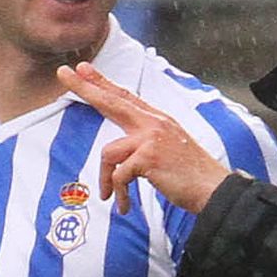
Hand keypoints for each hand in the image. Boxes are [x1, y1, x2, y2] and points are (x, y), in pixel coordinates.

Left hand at [55, 63, 230, 215]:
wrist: (213, 191)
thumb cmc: (191, 176)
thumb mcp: (169, 150)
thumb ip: (147, 142)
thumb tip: (123, 150)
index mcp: (158, 120)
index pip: (125, 97)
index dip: (103, 83)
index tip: (83, 69)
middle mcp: (154, 123)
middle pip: (112, 101)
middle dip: (85, 88)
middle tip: (63, 74)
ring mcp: (151, 138)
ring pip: (109, 152)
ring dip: (106, 179)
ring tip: (109, 196)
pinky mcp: (148, 157)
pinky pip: (119, 175)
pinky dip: (118, 193)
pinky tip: (125, 206)